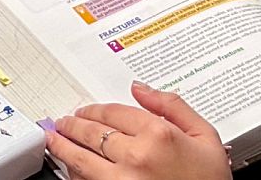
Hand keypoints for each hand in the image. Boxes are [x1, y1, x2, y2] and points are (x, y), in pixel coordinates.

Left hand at [46, 82, 229, 179]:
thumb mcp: (205, 137)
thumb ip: (173, 106)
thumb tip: (141, 88)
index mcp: (158, 135)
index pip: (113, 112)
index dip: (94, 109)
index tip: (87, 111)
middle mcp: (136, 156)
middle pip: (91, 132)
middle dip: (73, 124)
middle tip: (64, 122)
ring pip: (80, 158)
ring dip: (62, 147)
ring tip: (55, 139)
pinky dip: (74, 173)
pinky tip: (70, 167)